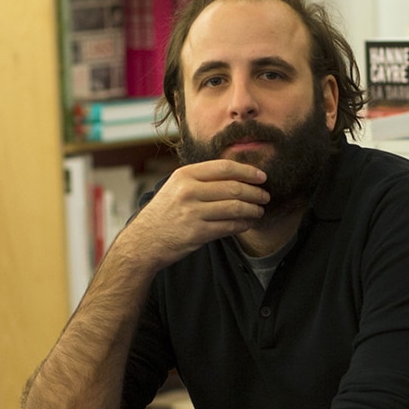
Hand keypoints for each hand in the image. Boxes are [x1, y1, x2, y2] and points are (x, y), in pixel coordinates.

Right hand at [122, 159, 268, 267]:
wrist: (144, 240)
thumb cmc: (163, 213)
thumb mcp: (175, 187)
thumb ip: (200, 179)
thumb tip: (236, 174)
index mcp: (184, 175)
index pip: (224, 168)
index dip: (248, 171)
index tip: (261, 177)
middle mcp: (188, 191)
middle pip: (233, 187)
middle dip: (255, 192)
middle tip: (265, 195)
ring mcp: (192, 212)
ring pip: (235, 207)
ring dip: (252, 209)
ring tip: (259, 210)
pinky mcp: (197, 232)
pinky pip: (229, 226)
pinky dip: (243, 224)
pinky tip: (247, 223)